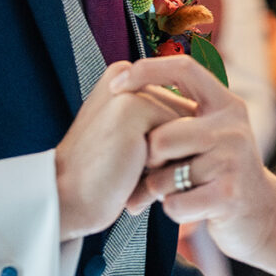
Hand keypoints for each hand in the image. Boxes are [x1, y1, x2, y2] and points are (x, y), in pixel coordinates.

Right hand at [55, 62, 188, 239]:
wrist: (68, 199)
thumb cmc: (103, 177)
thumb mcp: (135, 141)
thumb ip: (161, 121)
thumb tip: (207, 122)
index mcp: (122, 78)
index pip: (176, 108)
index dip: (169, 144)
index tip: (131, 159)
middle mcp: (126, 76)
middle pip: (185, 114)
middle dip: (173, 151)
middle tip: (130, 169)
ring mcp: (130, 90)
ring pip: (187, 126)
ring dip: (170, 157)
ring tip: (131, 170)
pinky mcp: (134, 108)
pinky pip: (181, 137)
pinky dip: (165, 162)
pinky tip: (132, 170)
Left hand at [124, 54, 275, 275]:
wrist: (263, 216)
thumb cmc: (217, 173)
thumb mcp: (206, 135)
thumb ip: (175, 117)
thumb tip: (118, 91)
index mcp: (225, 105)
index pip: (184, 69)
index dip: (147, 70)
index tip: (116, 86)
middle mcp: (233, 127)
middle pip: (162, 137)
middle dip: (150, 161)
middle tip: (155, 172)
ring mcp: (234, 161)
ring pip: (165, 177)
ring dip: (161, 191)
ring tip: (179, 191)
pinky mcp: (229, 195)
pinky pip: (175, 204)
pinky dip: (173, 211)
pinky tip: (192, 208)